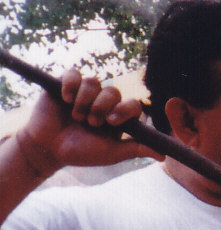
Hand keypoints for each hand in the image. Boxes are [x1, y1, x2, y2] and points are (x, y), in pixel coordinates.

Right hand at [16, 70, 150, 175]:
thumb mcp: (111, 153)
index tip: (112, 121)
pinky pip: (73, 74)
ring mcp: (84, 92)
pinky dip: (70, 84)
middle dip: (101, 107)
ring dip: (85, 100)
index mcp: (118, 116)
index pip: (132, 104)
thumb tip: (163, 156)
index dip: (124, 109)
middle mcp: (103, 102)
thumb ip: (136, 150)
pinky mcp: (64, 85)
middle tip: (90, 123)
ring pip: (93, 81)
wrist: (48, 149)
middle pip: (113, 91)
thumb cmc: (81, 152)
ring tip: (76, 116)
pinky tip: (65, 99)